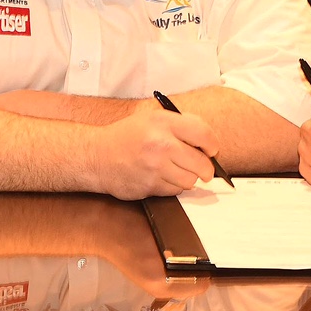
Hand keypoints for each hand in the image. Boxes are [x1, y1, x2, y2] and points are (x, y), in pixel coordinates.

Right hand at [93, 108, 216, 199]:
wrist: (97, 156)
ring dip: (187, 178)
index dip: (212, 145)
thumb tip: (208, 142)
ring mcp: (155, 167)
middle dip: (205, 168)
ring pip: (190, 180)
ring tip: (174, 170)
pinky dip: (173, 186)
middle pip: (201, 163)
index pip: (203, 133)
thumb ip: (179, 126)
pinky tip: (161, 177)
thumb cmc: (126, 137)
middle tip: (202, 168)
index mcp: (162, 122)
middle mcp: (160, 143)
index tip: (211, 150)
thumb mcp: (151, 119)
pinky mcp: (150, 186)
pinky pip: (176, 191)